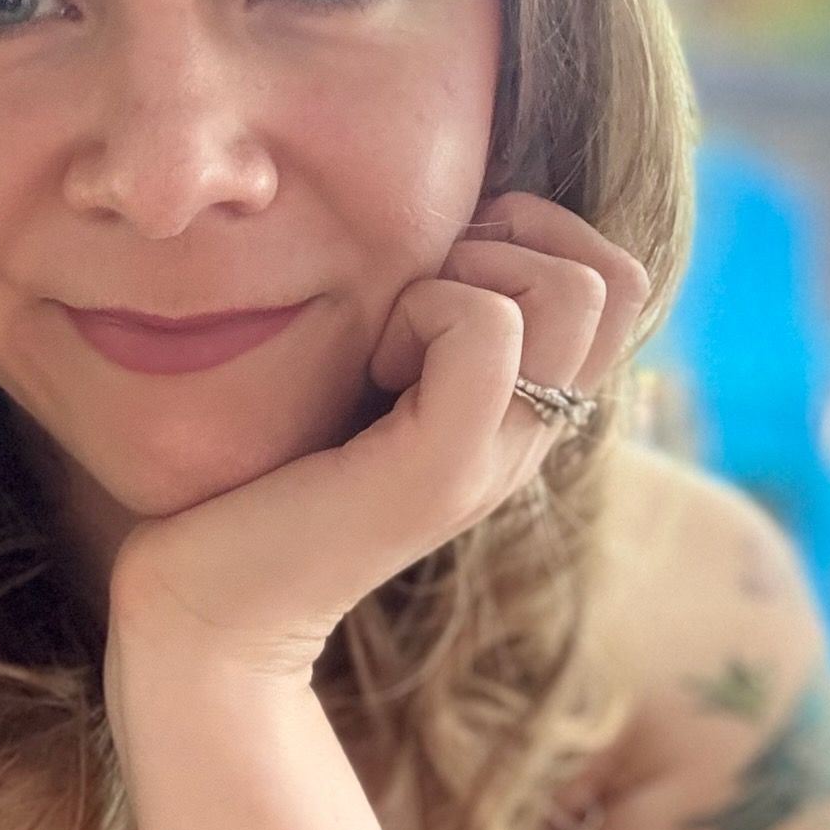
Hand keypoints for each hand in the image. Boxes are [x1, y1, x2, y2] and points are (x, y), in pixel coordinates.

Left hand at [105, 191, 650, 686]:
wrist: (208, 608)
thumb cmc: (261, 476)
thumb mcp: (364, 375)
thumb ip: (421, 318)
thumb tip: (446, 220)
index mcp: (520, 411)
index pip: (621, 284)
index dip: (536, 238)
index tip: (438, 274)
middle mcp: (530, 437)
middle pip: (616, 280)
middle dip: (510, 243)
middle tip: (417, 298)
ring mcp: (498, 458)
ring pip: (570, 292)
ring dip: (468, 275)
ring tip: (393, 339)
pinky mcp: (443, 470)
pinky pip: (485, 329)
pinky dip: (422, 311)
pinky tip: (372, 370)